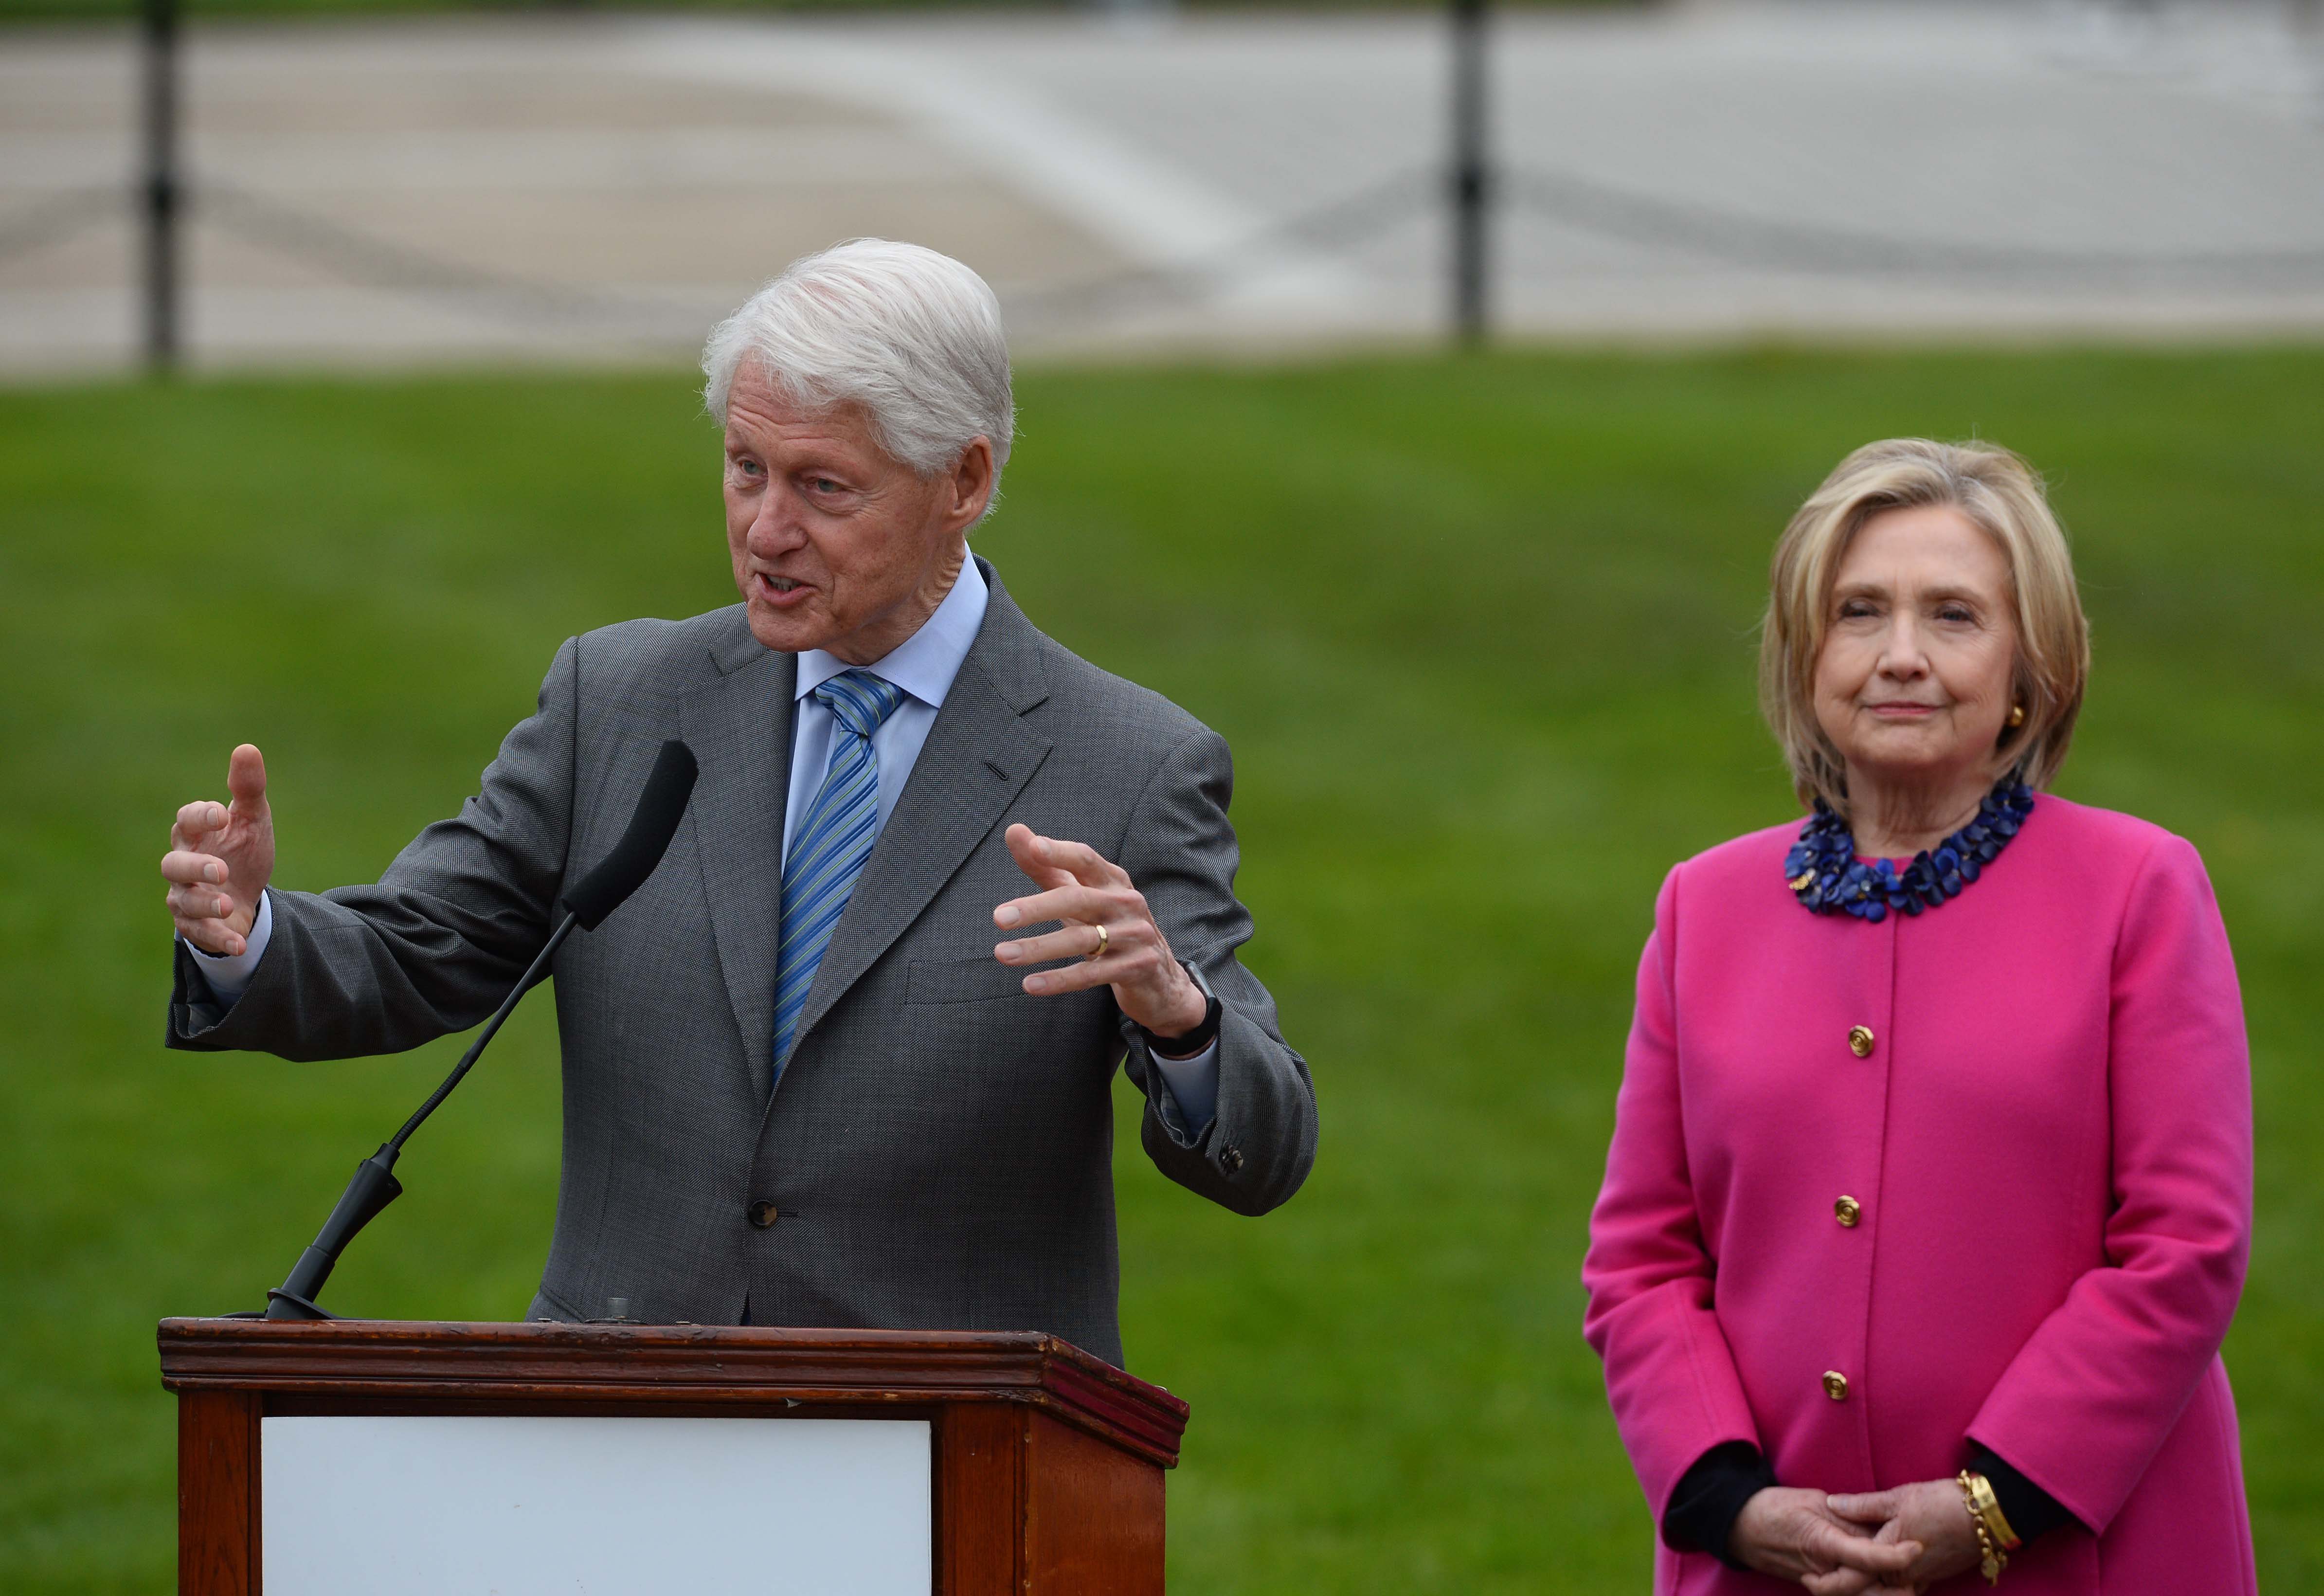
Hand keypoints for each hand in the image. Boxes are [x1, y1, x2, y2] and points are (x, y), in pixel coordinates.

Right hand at [161, 744, 274, 956]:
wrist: (246, 894)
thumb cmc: (242, 850)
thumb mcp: (251, 819)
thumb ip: (247, 789)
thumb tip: (247, 749)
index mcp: (194, 835)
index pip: (185, 821)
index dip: (198, 816)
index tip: (221, 813)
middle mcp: (182, 866)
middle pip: (173, 865)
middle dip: (195, 867)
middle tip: (222, 870)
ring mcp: (185, 897)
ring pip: (183, 902)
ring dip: (206, 905)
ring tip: (230, 904)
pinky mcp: (195, 926)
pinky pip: (200, 935)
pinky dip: (219, 939)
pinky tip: (239, 943)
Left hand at [992, 824, 1205, 1042]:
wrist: (1158, 975)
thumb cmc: (1108, 925)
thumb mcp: (1080, 895)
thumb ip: (1046, 866)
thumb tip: (1014, 830)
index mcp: (1112, 879)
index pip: (1085, 858)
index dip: (1060, 852)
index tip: (1033, 847)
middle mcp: (1126, 902)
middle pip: (1078, 899)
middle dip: (1036, 908)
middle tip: (999, 918)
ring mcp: (1135, 935)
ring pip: (1082, 940)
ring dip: (1039, 948)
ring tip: (1002, 954)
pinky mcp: (1138, 967)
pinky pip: (1092, 975)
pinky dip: (1060, 980)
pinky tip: (1030, 985)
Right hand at [1727, 1487, 1920, 1593]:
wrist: (1741, 1528)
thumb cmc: (1775, 1508)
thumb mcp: (1813, 1501)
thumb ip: (1848, 1517)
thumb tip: (1880, 1526)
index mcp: (1821, 1542)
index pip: (1864, 1557)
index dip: (1893, 1555)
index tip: (1917, 1548)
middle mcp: (1822, 1570)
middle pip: (1867, 1589)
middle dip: (1898, 1589)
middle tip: (1923, 1578)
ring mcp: (1819, 1583)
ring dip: (1887, 1595)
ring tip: (1914, 1586)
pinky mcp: (1818, 1587)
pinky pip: (1848, 1595)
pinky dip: (1870, 1594)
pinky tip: (1889, 1588)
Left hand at [1825, 1481, 1983, 1593]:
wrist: (1986, 1516)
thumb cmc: (1940, 1503)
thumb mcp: (1897, 1498)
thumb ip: (1861, 1505)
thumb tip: (1831, 1504)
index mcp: (1889, 1558)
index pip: (1851, 1579)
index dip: (1827, 1582)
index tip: (1808, 1576)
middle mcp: (1904, 1577)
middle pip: (1866, 1590)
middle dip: (1844, 1584)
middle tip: (1817, 1575)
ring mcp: (1919, 1580)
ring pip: (1883, 1591)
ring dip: (1865, 1583)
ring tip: (1841, 1569)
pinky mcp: (1930, 1578)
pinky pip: (1901, 1586)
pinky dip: (1885, 1581)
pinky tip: (1873, 1570)